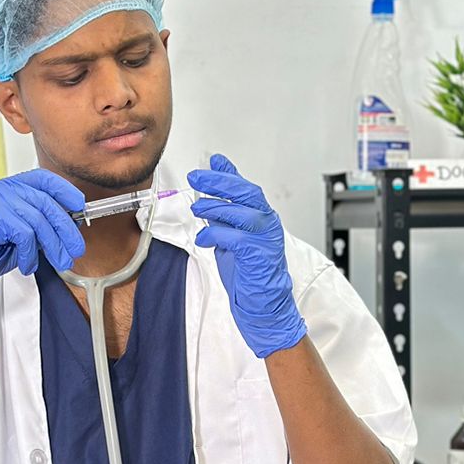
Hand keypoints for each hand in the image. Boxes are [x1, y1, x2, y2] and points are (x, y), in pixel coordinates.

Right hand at [0, 169, 84, 316]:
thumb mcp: (19, 235)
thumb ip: (39, 224)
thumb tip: (70, 224)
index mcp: (7, 189)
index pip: (42, 179)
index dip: (65, 191)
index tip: (80, 207)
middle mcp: (0, 189)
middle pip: (45, 201)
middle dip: (66, 228)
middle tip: (75, 248)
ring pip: (38, 219)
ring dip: (52, 245)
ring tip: (57, 261)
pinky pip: (24, 232)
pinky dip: (30, 252)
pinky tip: (26, 263)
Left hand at [189, 155, 306, 358]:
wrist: (263, 302)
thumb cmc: (248, 270)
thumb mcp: (232, 234)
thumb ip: (225, 210)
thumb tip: (211, 191)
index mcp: (261, 216)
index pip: (245, 187)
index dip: (228, 173)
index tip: (212, 161)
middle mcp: (267, 223)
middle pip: (246, 193)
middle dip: (219, 183)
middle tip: (197, 177)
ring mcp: (265, 239)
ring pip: (241, 213)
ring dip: (215, 208)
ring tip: (197, 209)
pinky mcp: (258, 255)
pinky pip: (236, 238)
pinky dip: (216, 235)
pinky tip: (205, 238)